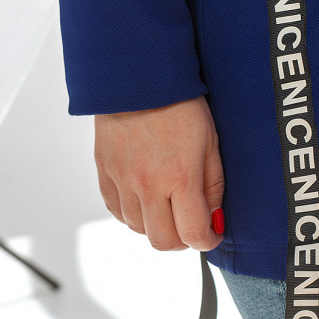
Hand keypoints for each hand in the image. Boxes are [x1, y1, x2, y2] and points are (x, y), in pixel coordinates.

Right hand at [94, 96, 224, 251]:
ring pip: (138, 229)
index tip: (212, 234)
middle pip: (162, 241)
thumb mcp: (210, 143)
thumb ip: (213, 186)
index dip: (207, 240)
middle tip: (190, 224)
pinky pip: (117, 211)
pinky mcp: (104, 172)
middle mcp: (148, 184)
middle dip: (181, 240)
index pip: (192, 234)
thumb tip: (214, 219)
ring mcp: (122, 180)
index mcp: (180, 177)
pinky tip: (145, 198)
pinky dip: (133, 214)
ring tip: (168, 205)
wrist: (138, 77)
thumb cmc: (179, 104)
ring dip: (156, 225)